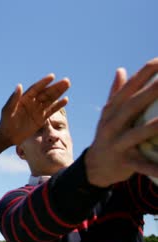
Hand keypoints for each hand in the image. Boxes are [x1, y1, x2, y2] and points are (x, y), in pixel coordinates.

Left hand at [0, 74, 69, 145]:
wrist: (8, 136)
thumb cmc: (5, 122)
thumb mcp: (8, 110)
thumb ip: (14, 98)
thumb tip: (19, 85)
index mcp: (24, 98)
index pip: (36, 88)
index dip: (43, 82)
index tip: (52, 76)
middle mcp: (32, 102)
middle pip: (46, 93)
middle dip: (55, 87)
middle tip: (66, 81)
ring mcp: (37, 110)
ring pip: (50, 100)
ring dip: (59, 93)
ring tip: (68, 85)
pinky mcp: (41, 119)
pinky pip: (51, 111)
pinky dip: (58, 106)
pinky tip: (65, 100)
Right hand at [85, 58, 157, 186]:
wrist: (94, 167)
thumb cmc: (108, 136)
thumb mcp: (109, 115)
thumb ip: (117, 93)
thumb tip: (121, 70)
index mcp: (111, 111)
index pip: (128, 89)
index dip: (144, 74)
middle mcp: (111, 125)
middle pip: (131, 107)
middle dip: (150, 93)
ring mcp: (116, 144)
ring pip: (135, 134)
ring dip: (152, 126)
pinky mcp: (123, 162)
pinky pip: (140, 165)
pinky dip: (153, 167)